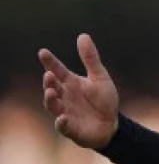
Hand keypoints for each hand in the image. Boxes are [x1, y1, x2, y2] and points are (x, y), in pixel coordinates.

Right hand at [39, 34, 119, 149]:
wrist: (112, 124)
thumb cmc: (103, 100)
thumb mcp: (100, 77)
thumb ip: (90, 59)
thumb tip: (83, 35)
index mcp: (70, 83)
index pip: (57, 70)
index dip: (50, 62)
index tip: (43, 52)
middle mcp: (64, 96)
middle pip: (52, 87)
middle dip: (49, 82)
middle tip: (49, 75)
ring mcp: (65, 112)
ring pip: (53, 106)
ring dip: (50, 99)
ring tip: (51, 91)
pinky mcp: (71, 128)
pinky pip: (62, 126)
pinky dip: (61, 122)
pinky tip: (63, 117)